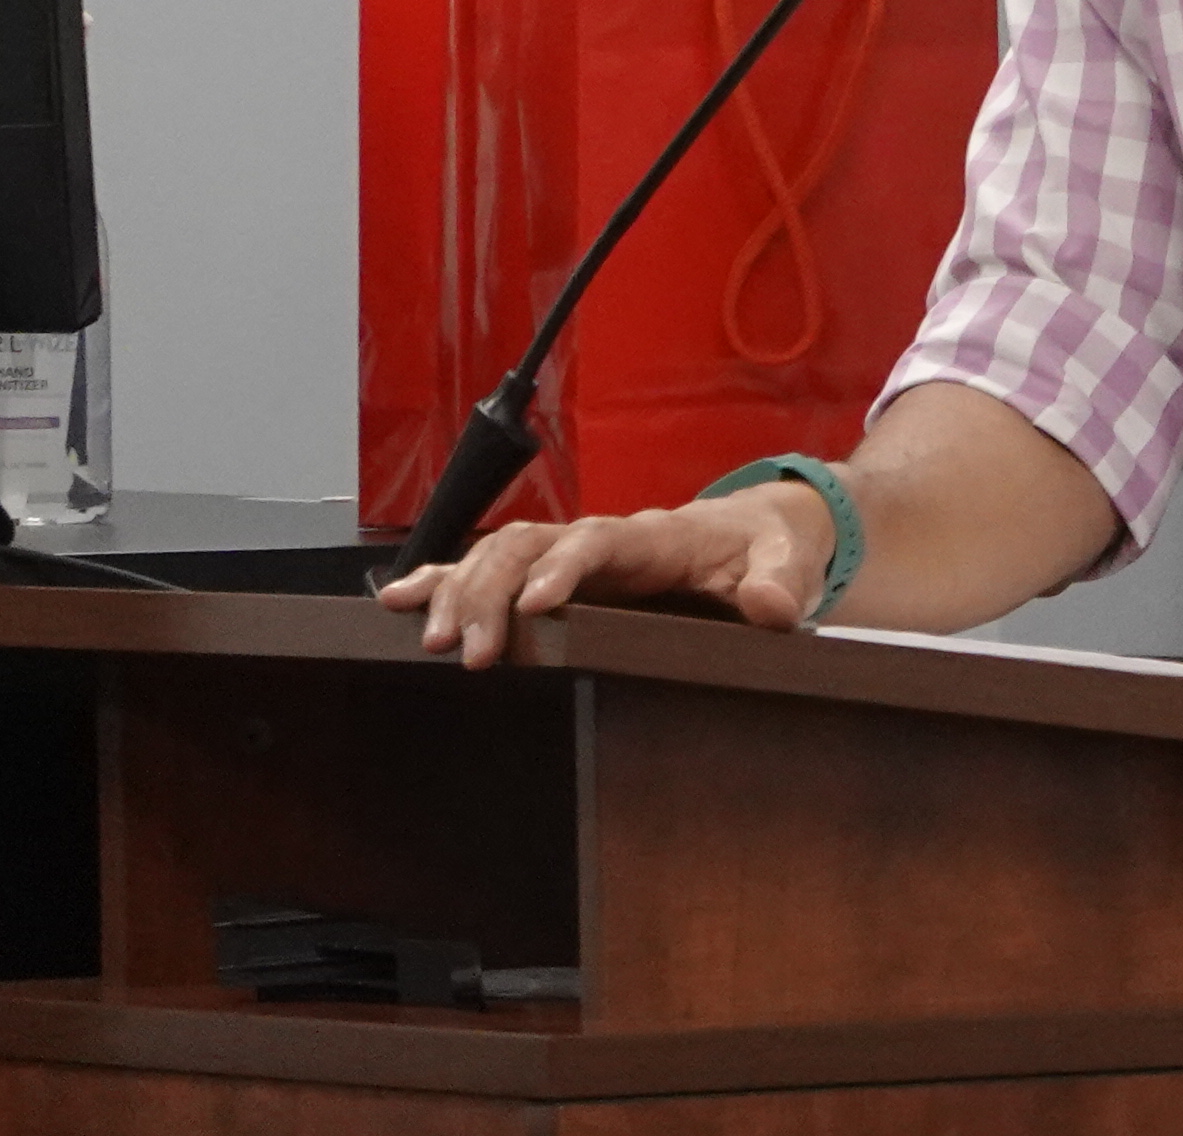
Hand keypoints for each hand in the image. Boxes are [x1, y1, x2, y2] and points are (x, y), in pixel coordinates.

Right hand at [371, 483, 830, 668]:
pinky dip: (440, 580)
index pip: (598, 541)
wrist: (757, 530)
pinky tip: (395, 602)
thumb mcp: (787, 561)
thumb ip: (780, 583)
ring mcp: (570, 553)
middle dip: (491, 591)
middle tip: (466, 652)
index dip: (564, 568)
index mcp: (652, 535)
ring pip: (497, 554)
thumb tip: (768, 608)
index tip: (537, 606)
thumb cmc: (767, 547)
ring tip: (425, 639)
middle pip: (528, 544)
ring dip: (457, 591)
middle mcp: (600, 538)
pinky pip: (487, 568)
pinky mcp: (552, 573)